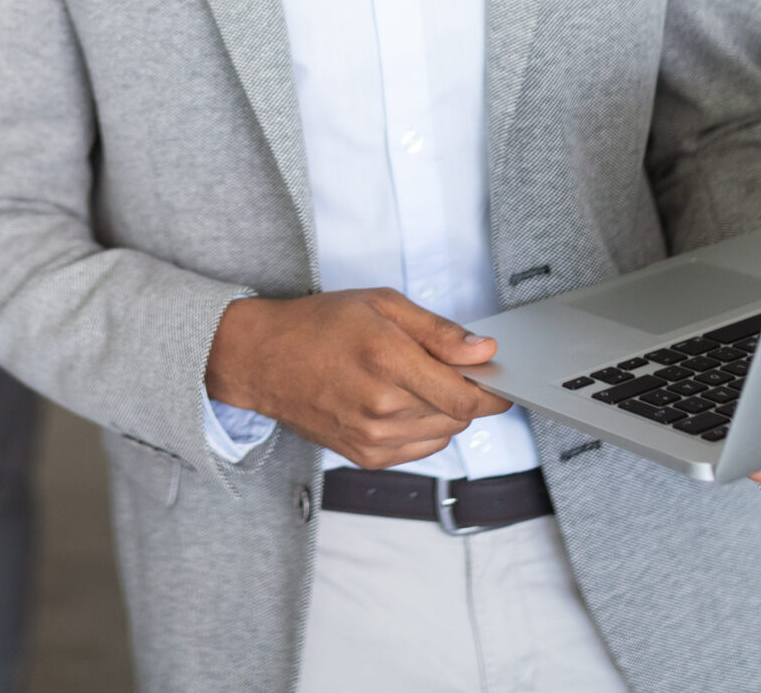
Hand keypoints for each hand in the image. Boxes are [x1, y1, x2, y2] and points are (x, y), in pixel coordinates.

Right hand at [205, 289, 513, 468]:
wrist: (263, 360)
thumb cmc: (319, 325)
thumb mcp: (381, 304)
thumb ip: (438, 331)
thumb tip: (483, 351)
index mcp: (389, 361)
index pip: (466, 397)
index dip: (492, 391)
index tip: (497, 378)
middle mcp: (382, 406)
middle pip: (459, 417)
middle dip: (465, 393)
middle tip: (444, 367)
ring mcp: (373, 438)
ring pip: (443, 435)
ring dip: (444, 411)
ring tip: (414, 381)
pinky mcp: (366, 456)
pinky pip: (420, 449)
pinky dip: (423, 428)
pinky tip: (400, 403)